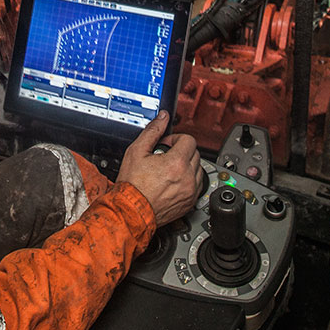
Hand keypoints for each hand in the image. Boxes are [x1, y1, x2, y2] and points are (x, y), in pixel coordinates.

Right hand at [116, 112, 201, 227]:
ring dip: (187, 166)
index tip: (166, 144)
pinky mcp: (189, 203)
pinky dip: (188, 181)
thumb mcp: (136, 151)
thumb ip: (152, 131)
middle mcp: (187, 178)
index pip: (189, 140)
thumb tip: (162, 118)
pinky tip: (173, 182)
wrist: (131, 211)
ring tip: (169, 170)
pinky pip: (197, 186)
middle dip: (182, 151)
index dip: (176, 139)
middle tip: (165, 156)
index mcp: (176, 163)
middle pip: (195, 153)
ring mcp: (190, 192)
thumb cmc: (132, 185)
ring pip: (198, 169)